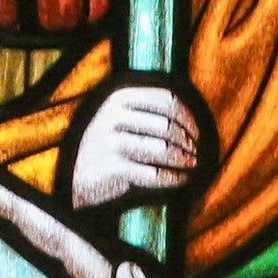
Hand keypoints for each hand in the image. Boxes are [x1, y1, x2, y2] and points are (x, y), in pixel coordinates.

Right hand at [69, 83, 202, 210]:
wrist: (81, 174)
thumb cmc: (113, 144)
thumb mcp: (123, 118)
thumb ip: (150, 111)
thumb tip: (192, 119)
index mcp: (120, 98)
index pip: (166, 100)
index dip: (187, 119)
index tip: (196, 135)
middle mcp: (114, 116)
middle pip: (167, 125)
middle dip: (188, 142)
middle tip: (195, 155)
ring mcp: (111, 141)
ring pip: (163, 149)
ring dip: (183, 160)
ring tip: (191, 165)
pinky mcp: (113, 167)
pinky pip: (155, 173)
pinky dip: (174, 178)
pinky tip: (181, 179)